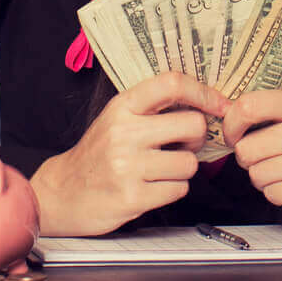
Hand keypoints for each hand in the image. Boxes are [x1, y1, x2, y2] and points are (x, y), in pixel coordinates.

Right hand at [31, 72, 227, 236]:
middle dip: (195, 139)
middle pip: (192, 125)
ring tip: (159, 170)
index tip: (220, 105)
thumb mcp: (117, 120)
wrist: (62, 193)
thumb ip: (152, 109)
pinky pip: (179, 189)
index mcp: (122, 107)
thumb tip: (205, 106)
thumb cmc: (98, 155)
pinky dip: (172, 190)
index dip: (203, 93)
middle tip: (181, 146)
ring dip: (182, 170)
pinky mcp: (132, 196)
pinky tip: (151, 187)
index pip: (171, 84)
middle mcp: (124, 132)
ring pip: (189, 163)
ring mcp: (127, 165)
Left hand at [223, 90, 281, 227]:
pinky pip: (272, 194)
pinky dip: (278, 195)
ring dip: (265, 179)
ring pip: (256, 174)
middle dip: (250, 160)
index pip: (250, 105)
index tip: (233, 134)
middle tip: (269, 160)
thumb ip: (278, 114)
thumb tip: (228, 118)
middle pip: (247, 148)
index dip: (231, 124)